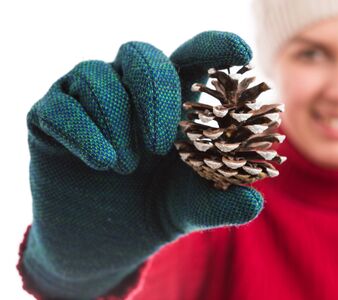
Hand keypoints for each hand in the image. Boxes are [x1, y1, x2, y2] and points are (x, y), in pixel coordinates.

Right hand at [21, 31, 262, 297]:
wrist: (106, 241)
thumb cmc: (157, 208)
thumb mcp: (192, 207)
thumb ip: (220, 201)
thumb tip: (252, 201)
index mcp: (171, 100)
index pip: (192, 58)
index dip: (214, 48)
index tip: (241, 53)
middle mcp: (129, 90)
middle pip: (141, 55)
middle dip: (156, 93)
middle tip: (161, 145)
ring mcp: (88, 101)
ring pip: (96, 74)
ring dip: (116, 119)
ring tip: (128, 168)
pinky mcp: (50, 120)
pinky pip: (60, 107)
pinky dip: (82, 132)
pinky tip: (102, 163)